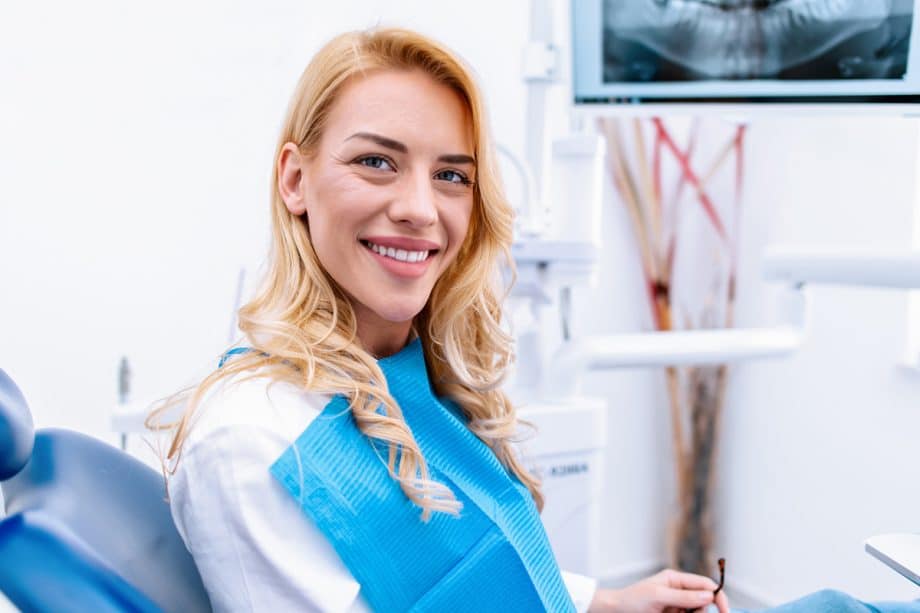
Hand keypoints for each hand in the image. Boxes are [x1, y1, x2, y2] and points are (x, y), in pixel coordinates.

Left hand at [588, 569, 729, 612]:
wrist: (616, 611)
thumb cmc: (632, 599)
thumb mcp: (658, 596)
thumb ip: (684, 596)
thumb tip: (709, 595)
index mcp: (676, 579)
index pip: (705, 584)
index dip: (718, 596)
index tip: (724, 610)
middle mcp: (679, 591)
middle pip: (704, 601)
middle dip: (703, 611)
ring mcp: (676, 605)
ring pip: (697, 612)